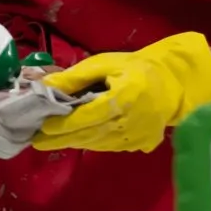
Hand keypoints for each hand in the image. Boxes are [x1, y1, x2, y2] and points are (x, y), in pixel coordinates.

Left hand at [32, 33, 210, 153]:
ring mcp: (139, 136)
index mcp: (125, 97)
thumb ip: (75, 77)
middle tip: (37, 141)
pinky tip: (77, 138)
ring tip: (52, 140)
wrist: (173, 83)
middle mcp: (133, 121)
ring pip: (98, 143)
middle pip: (90, 134)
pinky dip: (92, 142)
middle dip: (61, 138)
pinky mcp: (142, 144)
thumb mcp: (104, 64)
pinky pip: (110, 146)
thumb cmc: (135, 69)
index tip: (42, 128)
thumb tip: (45, 87)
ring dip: (75, 142)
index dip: (64, 125)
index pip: (88, 116)